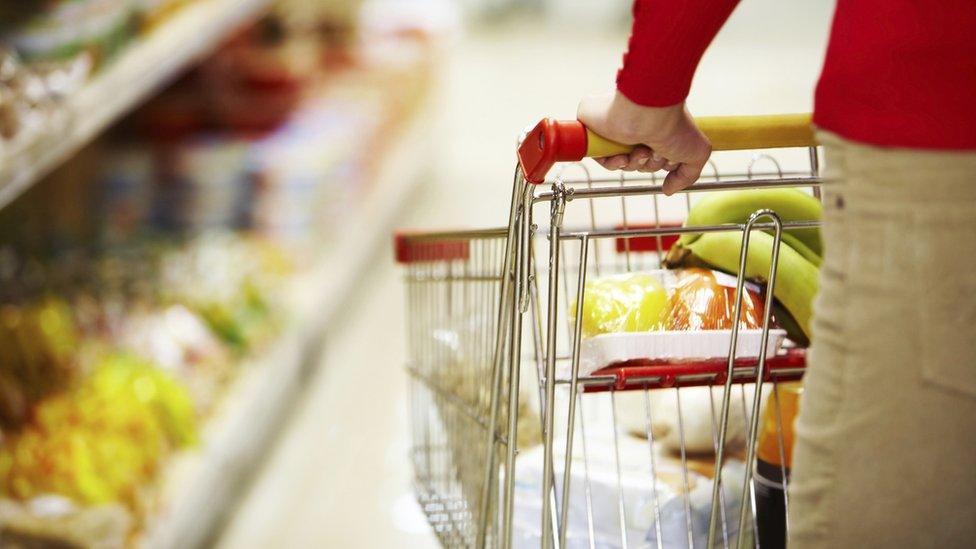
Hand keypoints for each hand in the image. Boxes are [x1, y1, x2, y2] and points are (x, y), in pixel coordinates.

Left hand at [577, 91, 711, 195]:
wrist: (647, 112)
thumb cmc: (673, 125)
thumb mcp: (696, 153)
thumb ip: (687, 175)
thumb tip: (668, 190)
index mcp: (658, 126)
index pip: (656, 156)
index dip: (662, 163)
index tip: (668, 158)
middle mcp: (638, 125)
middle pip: (638, 161)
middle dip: (647, 163)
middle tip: (653, 151)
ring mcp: (617, 127)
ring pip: (621, 162)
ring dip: (632, 163)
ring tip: (639, 151)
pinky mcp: (596, 128)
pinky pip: (601, 158)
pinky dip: (612, 163)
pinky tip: (622, 156)